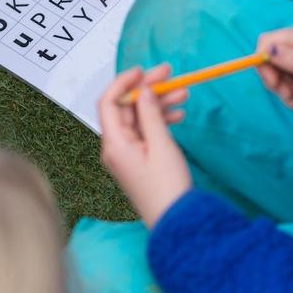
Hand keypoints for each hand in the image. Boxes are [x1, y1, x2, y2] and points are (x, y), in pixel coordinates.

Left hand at [99, 65, 191, 227]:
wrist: (177, 222)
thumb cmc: (167, 187)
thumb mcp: (161, 145)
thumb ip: (150, 114)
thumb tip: (144, 90)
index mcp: (114, 143)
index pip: (109, 102)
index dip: (124, 82)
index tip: (144, 70)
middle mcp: (116, 147)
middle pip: (126, 107)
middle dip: (149, 90)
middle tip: (171, 75)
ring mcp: (127, 154)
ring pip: (139, 118)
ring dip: (159, 103)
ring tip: (184, 94)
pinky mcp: (139, 159)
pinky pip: (146, 131)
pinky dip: (161, 120)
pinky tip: (179, 115)